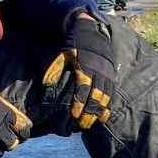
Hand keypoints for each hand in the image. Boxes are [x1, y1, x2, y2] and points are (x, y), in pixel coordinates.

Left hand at [44, 12, 118, 129]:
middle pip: (95, 98)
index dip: (79, 103)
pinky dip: (108, 106)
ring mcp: (106, 76)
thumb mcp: (63, 54)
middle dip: (89, 113)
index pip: (82, 90)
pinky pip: (111, 95)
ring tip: (92, 123)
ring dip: (98, 112)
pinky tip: (104, 116)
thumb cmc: (75, 45)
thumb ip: (55, 69)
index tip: (74, 115)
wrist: (93, 33)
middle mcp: (98, 74)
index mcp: (84, 69)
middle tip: (82, 125)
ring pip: (104, 98)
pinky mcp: (111, 77)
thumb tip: (46, 83)